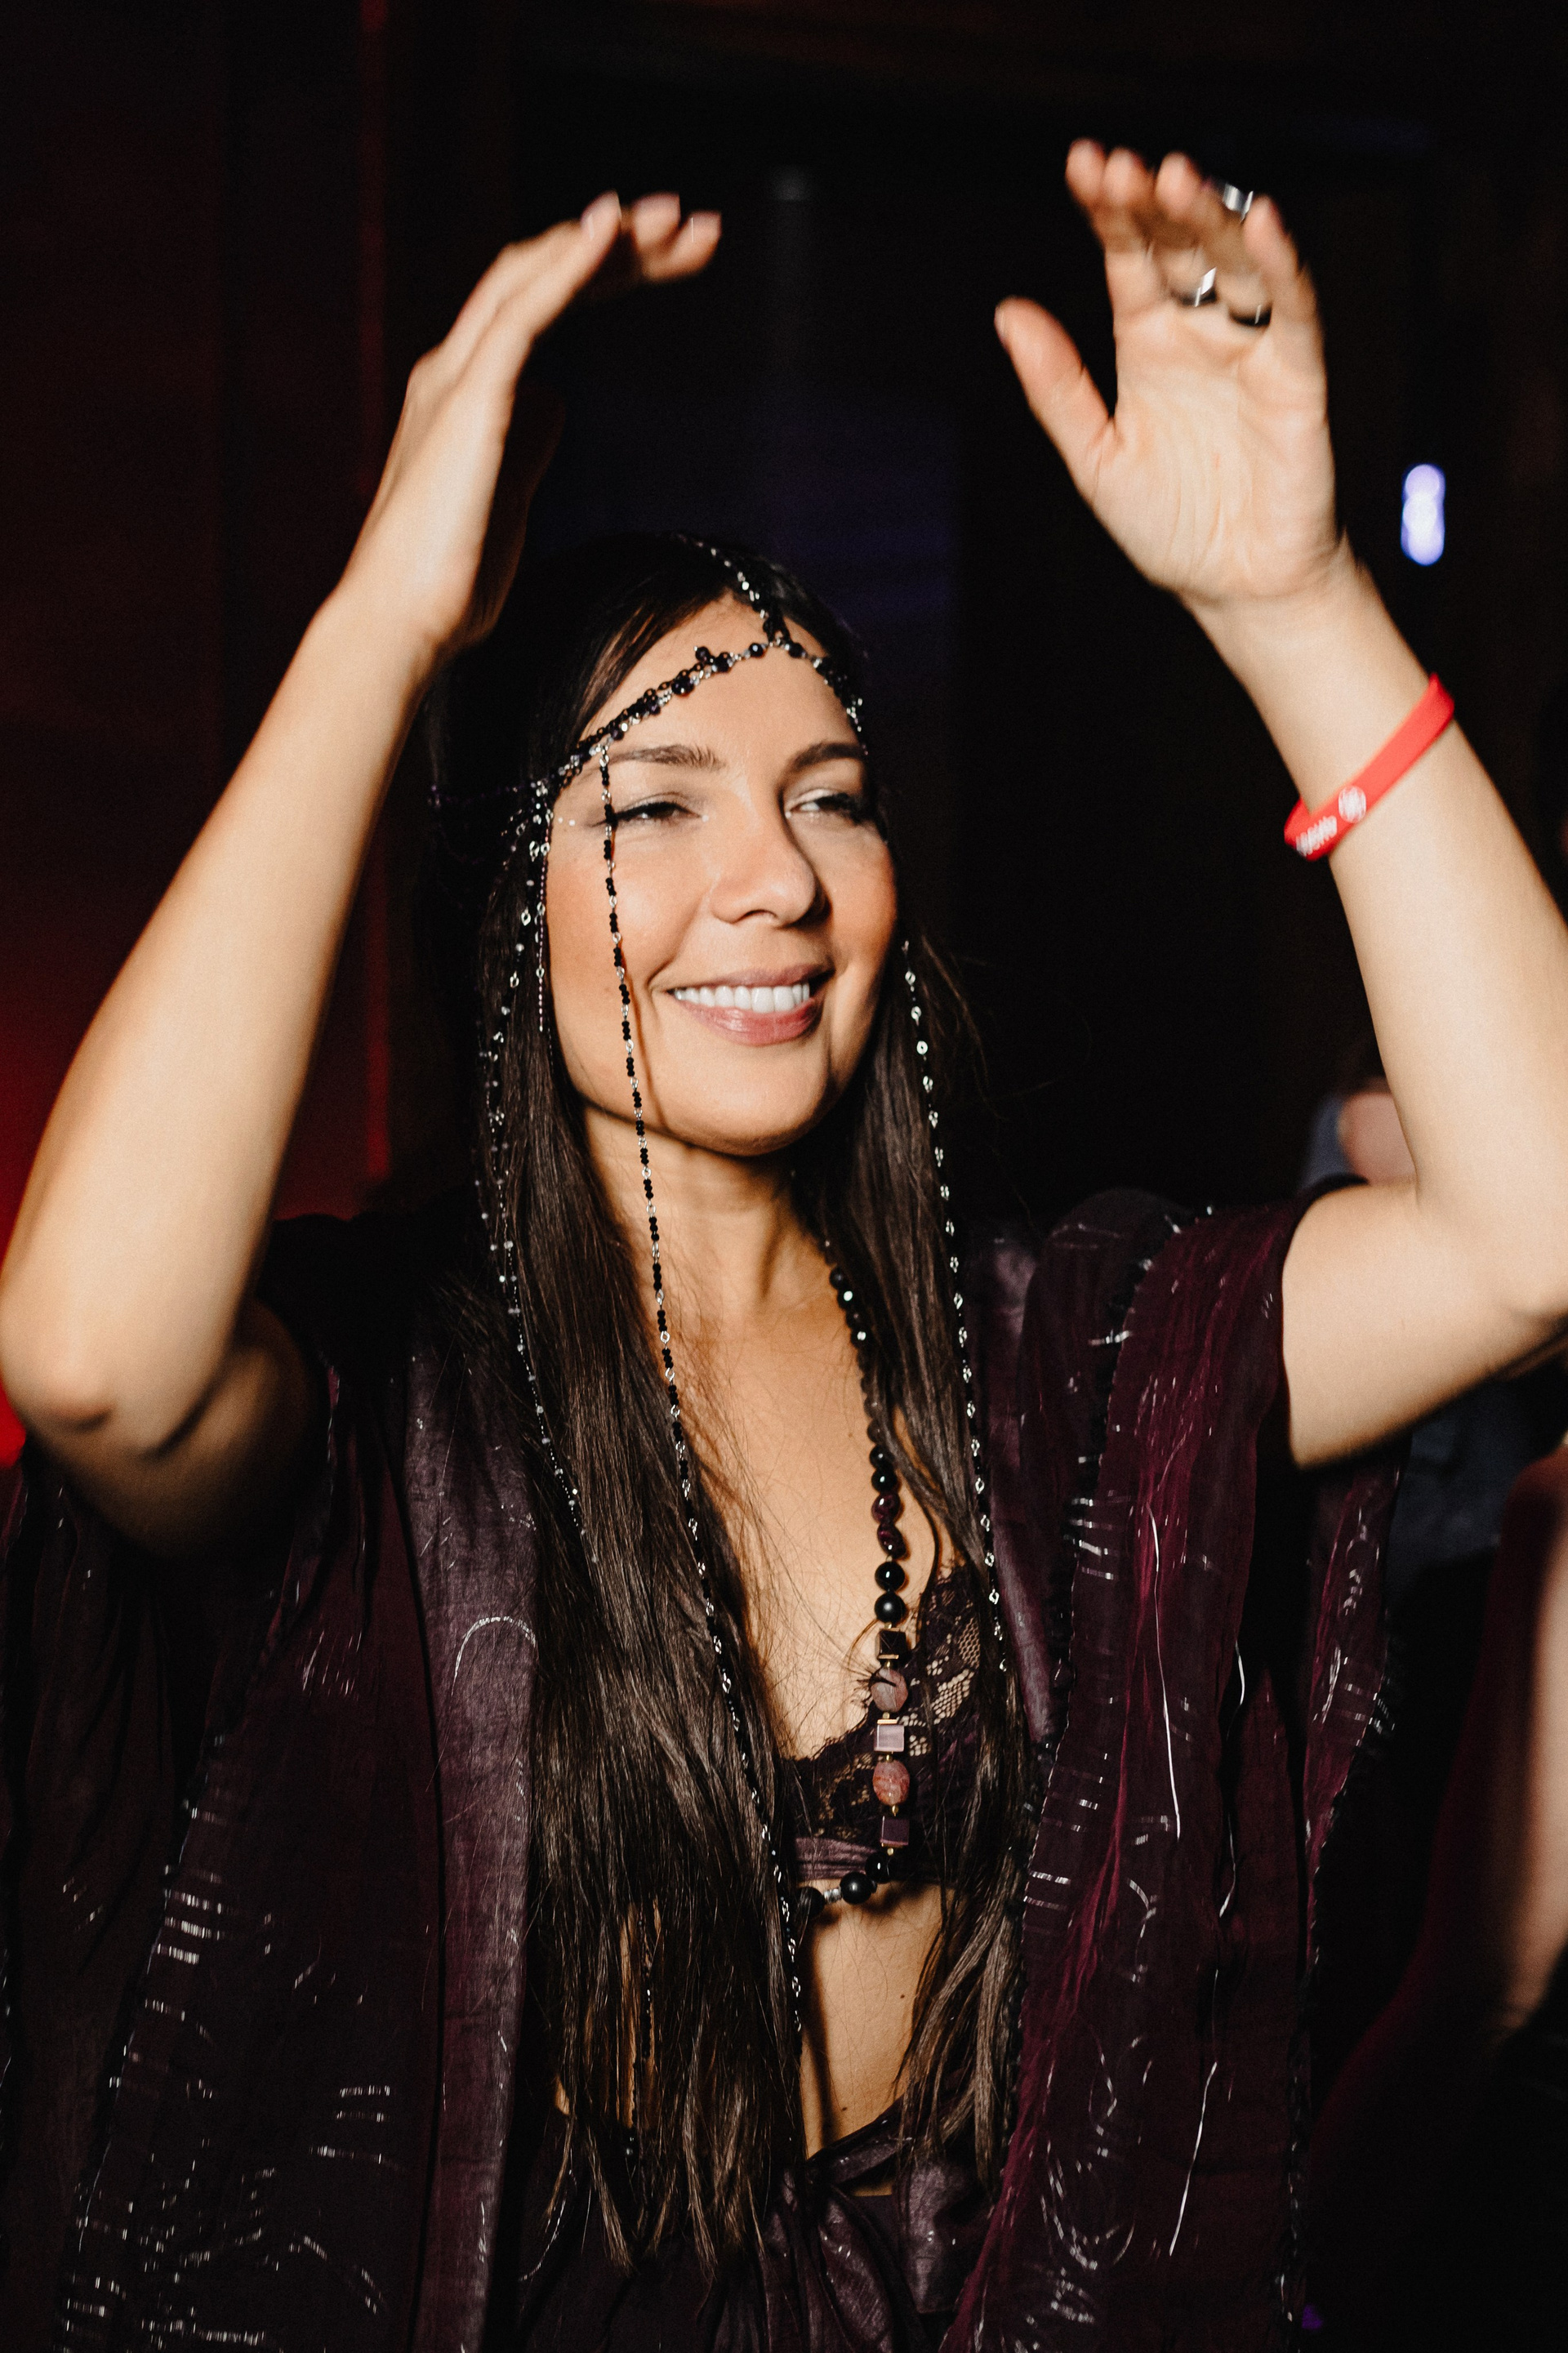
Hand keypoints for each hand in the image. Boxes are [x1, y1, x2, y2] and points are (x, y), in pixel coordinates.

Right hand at [340, 193, 719, 669]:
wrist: (401, 622)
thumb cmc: (451, 582)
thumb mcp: (507, 499)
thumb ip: (527, 442)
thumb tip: (556, 402)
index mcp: (465, 389)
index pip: (542, 300)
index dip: (607, 269)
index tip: (674, 258)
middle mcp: (455, 367)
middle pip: (545, 272)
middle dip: (625, 242)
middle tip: (698, 224)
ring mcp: (458, 379)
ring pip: (537, 276)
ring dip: (613, 240)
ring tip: (683, 218)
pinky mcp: (470, 403)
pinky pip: (524, 316)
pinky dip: (570, 266)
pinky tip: (614, 229)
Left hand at [997, 144, 1344, 621]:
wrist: (1235, 588)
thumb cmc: (1169, 528)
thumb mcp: (1095, 458)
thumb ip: (1057, 388)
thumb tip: (1007, 312)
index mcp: (1148, 342)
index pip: (1128, 257)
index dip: (1108, 210)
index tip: (1083, 164)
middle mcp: (1200, 331)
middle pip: (1180, 245)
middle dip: (1154, 202)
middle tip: (1124, 166)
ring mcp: (1250, 346)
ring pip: (1234, 261)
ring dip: (1208, 216)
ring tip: (1175, 177)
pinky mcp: (1297, 373)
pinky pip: (1293, 307)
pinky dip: (1280, 263)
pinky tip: (1259, 221)